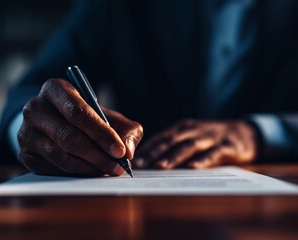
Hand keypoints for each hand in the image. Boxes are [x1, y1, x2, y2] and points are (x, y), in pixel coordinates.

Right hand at [18, 79, 142, 176]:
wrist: (58, 122)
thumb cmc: (88, 118)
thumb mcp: (110, 116)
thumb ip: (126, 129)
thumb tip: (129, 151)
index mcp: (55, 89)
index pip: (77, 112)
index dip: (101, 133)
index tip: (120, 151)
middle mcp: (34, 108)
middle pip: (68, 136)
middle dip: (98, 155)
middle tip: (118, 167)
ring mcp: (26, 132)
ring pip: (60, 154)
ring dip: (88, 167)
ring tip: (108, 171)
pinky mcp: (25, 154)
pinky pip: (52, 168)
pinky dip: (75, 173)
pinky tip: (91, 172)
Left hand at [133, 119, 257, 168]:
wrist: (245, 132)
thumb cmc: (210, 138)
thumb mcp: (191, 137)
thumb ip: (173, 146)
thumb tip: (149, 162)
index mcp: (182, 128)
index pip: (160, 138)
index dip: (146, 149)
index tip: (131, 160)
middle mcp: (193, 130)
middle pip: (170, 141)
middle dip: (153, 152)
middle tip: (139, 164)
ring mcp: (210, 137)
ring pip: (189, 146)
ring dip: (174, 156)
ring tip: (160, 166)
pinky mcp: (227, 145)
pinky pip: (213, 153)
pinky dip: (202, 159)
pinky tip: (192, 167)